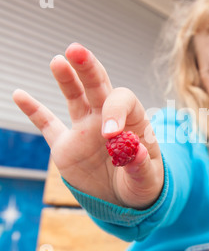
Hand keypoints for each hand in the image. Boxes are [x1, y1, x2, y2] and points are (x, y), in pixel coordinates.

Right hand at [13, 43, 163, 209]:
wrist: (125, 200)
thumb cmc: (142, 185)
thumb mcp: (147, 180)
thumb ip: (141, 166)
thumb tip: (135, 152)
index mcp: (133, 123)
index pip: (124, 103)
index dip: (115, 112)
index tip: (109, 135)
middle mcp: (107, 120)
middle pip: (99, 87)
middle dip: (89, 69)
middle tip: (76, 51)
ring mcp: (85, 130)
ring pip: (75, 98)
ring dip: (67, 79)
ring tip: (58, 61)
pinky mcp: (66, 145)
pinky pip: (48, 125)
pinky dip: (34, 111)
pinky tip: (19, 94)